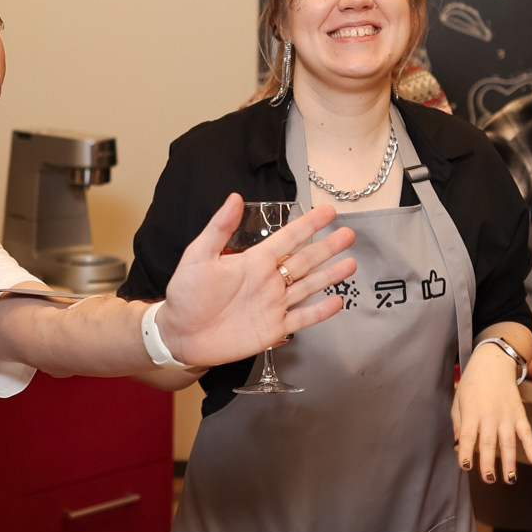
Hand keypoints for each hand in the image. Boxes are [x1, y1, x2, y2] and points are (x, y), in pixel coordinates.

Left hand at [157, 195, 355, 367]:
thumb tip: (234, 197)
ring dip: (330, 275)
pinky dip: (320, 312)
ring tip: (351, 263)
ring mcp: (273, 304)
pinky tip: (337, 301)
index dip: (308, 225)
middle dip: (327, 247)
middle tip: (349, 234)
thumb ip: (219, 229)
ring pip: (308, 286)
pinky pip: (302, 318)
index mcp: (253, 261)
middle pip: (305, 260)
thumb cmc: (186, 294)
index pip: (287, 238)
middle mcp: (268, 280)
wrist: (180, 334)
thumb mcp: (198, 256)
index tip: (328, 212)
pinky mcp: (273, 329)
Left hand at [452, 357, 531, 482]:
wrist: (493, 363)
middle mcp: (490, 415)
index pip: (468, 437)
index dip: (466, 453)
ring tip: (509, 479)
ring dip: (510, 462)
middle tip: (488, 479)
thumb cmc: (472, 384)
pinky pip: (527, 432)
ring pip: (509, 442)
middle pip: (489, 443)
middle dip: (489, 464)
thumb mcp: (458, 402)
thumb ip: (459, 426)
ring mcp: (507, 415)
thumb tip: (460, 448)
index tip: (466, 466)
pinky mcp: (519, 413)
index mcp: (471, 412)